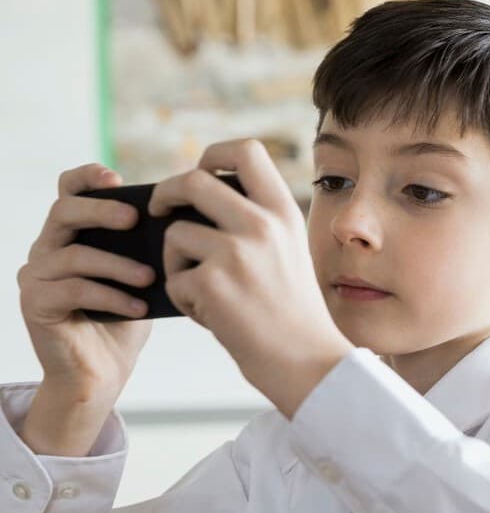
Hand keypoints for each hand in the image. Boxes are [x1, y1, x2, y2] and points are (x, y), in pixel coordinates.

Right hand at [18, 163, 154, 403]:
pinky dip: (111, 296)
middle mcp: (46, 248)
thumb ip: (147, 247)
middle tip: (134, 219)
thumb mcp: (142, 274)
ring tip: (149, 278)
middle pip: (64, 212)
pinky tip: (138, 307)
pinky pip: (73, 289)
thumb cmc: (126, 318)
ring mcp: (35, 276)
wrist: (103, 372)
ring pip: (72, 254)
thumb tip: (178, 221)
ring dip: (116, 263)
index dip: (88, 177)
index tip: (117, 179)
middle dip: (101, 210)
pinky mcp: (35, 303)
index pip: (68, 191)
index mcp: (71, 235)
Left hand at [150, 139, 350, 417]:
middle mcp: (261, 224)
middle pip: (192, 180)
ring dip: (176, 262)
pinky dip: (185, 299)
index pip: (245, 151)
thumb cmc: (293, 314)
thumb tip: (200, 200)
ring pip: (175, 234)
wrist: (307, 361)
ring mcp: (235, 252)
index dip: (213, 154)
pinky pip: (174, 278)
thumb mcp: (290, 252)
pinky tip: (213, 316)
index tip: (202, 171)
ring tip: (204, 291)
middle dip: (166, 193)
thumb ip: (258, 223)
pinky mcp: (211, 282)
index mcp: (284, 213)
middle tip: (160, 211)